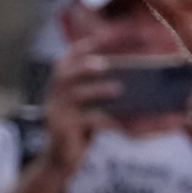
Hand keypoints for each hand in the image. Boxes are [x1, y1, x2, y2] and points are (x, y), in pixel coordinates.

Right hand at [40, 44, 120, 178]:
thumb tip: (137, 73)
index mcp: (62, 81)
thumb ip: (103, 86)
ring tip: (116, 89)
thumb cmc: (82, 125)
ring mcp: (55, 111)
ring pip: (72, 95)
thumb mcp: (91, 102)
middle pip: (64, 71)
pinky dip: (101, 118)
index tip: (103, 34)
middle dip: (84, 64)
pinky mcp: (61, 129)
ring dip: (95, 90)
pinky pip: (82, 121)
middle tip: (104, 63)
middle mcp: (54, 92)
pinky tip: (116, 121)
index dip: (85, 44)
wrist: (62, 158)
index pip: (70, 56)